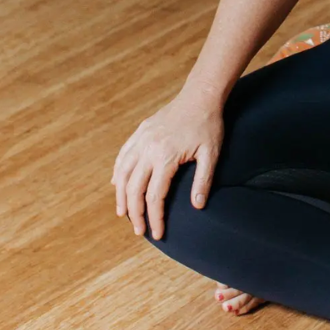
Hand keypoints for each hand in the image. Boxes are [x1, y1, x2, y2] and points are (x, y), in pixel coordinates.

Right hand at [110, 93, 224, 239]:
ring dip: (121, 196)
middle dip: (135, 213)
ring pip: (123, 173)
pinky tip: (117, 185)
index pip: (155, 196)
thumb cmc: (209, 125)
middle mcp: (148, 149)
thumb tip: (197, 207)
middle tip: (139, 231)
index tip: (157, 233)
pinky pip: (123, 156)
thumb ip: (203, 181)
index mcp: (166, 156)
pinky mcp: (140, 132)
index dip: (155, 217)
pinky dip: (118, 173)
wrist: (201, 95)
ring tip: (124, 213)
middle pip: (133, 189)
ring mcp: (141, 139)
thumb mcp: (212, 153)